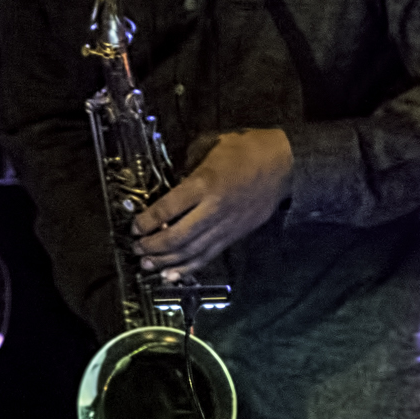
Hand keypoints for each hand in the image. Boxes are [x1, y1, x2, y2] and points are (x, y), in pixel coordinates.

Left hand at [133, 128, 292, 278]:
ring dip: (167, 261)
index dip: (146, 222)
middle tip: (137, 248)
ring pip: (192, 251)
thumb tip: (171, 181)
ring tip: (149, 265)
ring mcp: (226, 225)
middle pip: (177, 237)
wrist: (285, 164)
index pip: (167, 210)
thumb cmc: (247, 149)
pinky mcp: (236, 234)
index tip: (135, 227)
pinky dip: (190, 267)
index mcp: (205, 184)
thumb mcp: (212, 145)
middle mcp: (214, 209)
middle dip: (153, 246)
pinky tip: (174, 274)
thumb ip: (188, 164)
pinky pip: (209, 255)